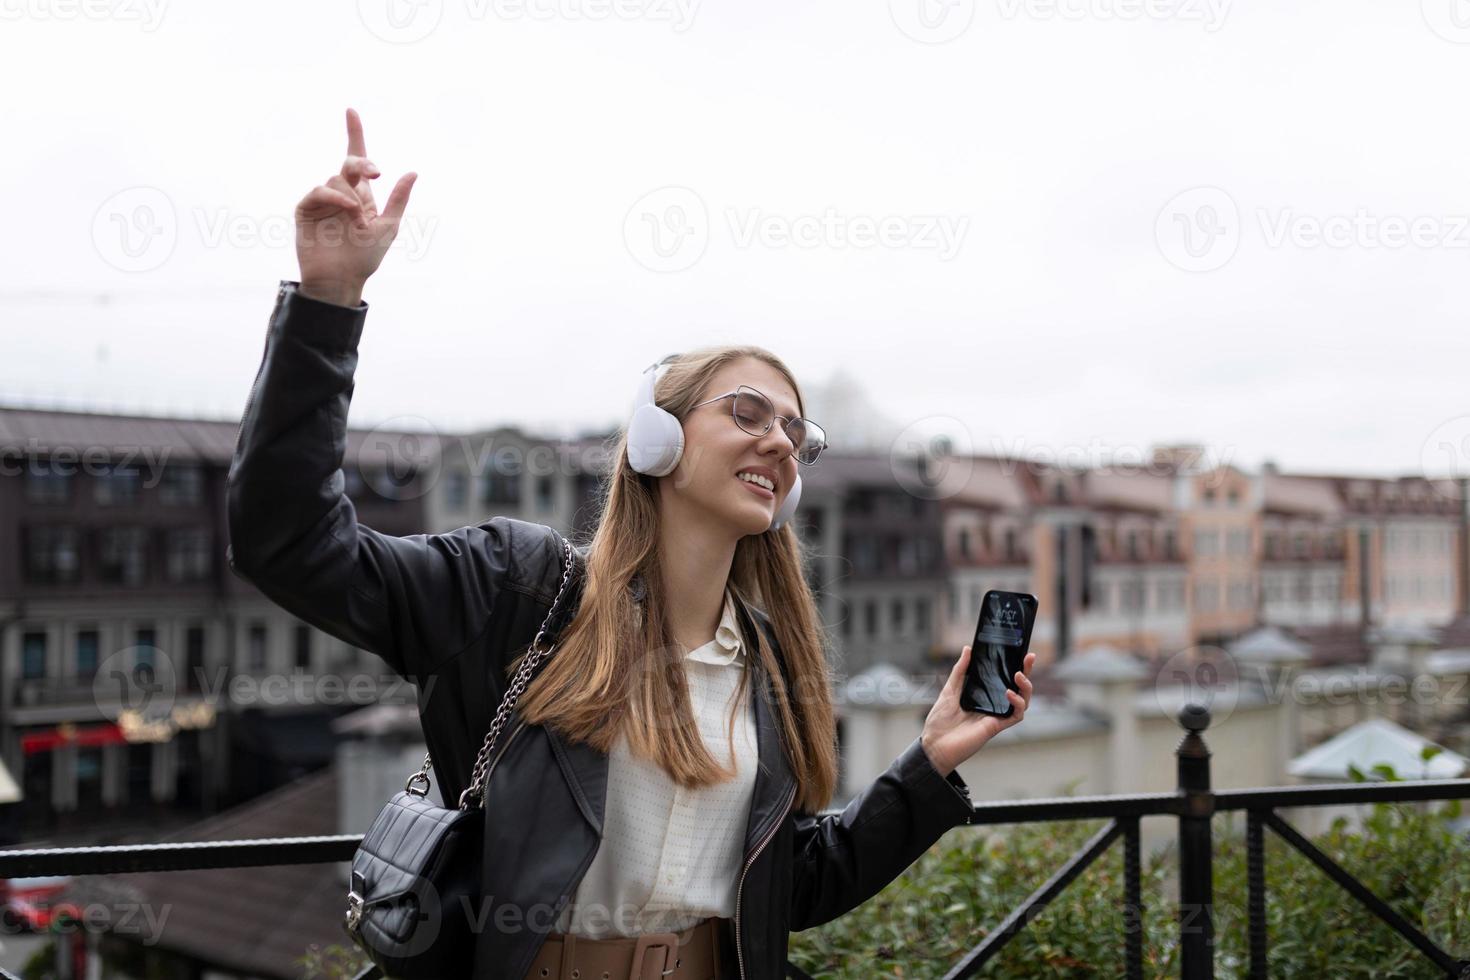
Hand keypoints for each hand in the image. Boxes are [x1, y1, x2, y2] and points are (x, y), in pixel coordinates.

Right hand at [294, 107, 416, 303]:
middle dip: (361, 162)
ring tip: (357, 221)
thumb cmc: (365, 258)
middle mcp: (341, 195)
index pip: (357, 160)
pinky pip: (319, 190)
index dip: (354, 134)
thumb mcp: (389, 226)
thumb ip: (399, 199)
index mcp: (361, 197)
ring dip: (351, 196)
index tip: (351, 110)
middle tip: (376, 173)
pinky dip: (335, 197)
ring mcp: (323, 201)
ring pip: (336, 178)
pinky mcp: (306, 209)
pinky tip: (346, 211)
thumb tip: (412, 172)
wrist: (342, 279)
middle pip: (349, 163)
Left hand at [920, 646, 1035, 776]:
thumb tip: (968, 649)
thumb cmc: (940, 721)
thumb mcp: (949, 689)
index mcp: (984, 695)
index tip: (1020, 651)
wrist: (934, 744)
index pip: (1003, 678)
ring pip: (1023, 701)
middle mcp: (993, 705)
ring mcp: (997, 715)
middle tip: (1029, 657)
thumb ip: (960, 670)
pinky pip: (1016, 715)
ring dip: (1025, 687)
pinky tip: (1009, 693)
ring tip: (1018, 674)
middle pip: (1017, 687)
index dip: (1014, 665)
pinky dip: (1017, 703)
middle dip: (1027, 672)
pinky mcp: (997, 726)